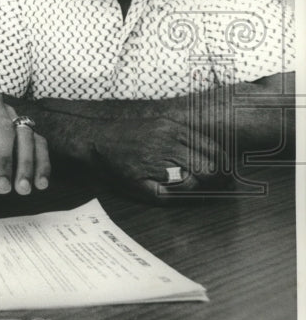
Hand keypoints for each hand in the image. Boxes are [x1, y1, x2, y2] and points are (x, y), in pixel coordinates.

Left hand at [0, 89, 49, 194]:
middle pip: (3, 129)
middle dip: (4, 161)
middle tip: (2, 188)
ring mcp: (12, 112)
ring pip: (25, 134)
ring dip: (26, 164)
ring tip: (23, 189)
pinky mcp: (25, 124)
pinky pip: (39, 141)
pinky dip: (42, 163)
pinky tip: (40, 183)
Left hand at [91, 118, 228, 202]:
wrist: (96, 138)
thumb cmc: (114, 168)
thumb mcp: (138, 189)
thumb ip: (170, 194)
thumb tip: (198, 196)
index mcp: (159, 159)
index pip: (199, 178)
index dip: (205, 191)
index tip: (208, 197)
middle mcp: (168, 140)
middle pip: (211, 163)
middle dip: (219, 179)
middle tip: (224, 189)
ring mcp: (170, 128)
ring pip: (211, 147)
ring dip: (220, 164)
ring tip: (221, 177)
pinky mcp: (170, 122)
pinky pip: (199, 136)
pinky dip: (210, 149)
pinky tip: (210, 159)